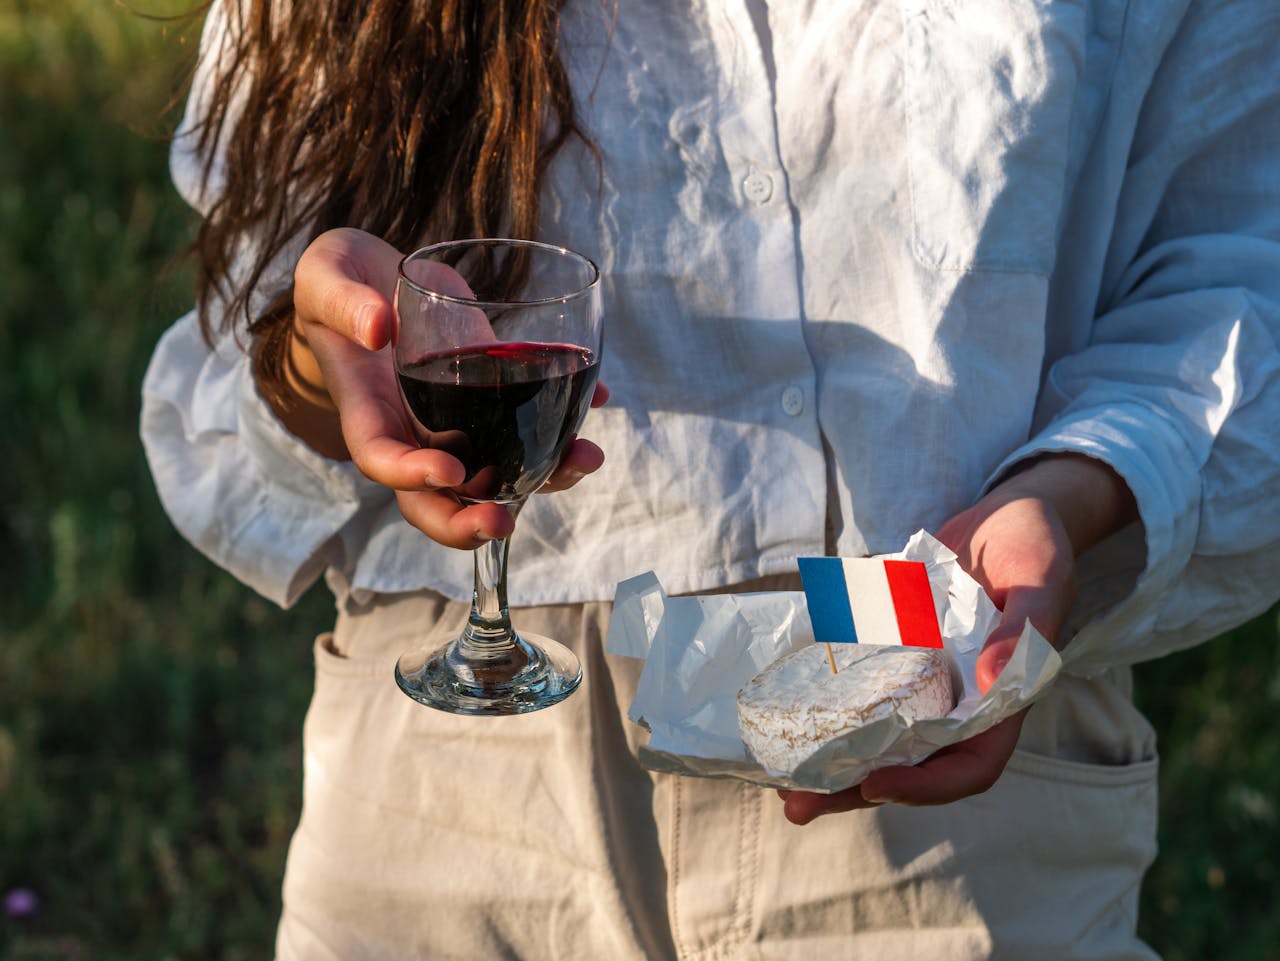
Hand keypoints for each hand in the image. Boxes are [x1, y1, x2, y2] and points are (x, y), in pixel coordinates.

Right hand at [284, 228, 608, 548]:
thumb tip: (378, 328)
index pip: (381, 458)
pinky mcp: (489, 396)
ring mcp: (453, 420)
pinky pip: (523, 424)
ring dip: (539, 478)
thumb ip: (343, 302)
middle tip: (505, 523)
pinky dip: (562, 420)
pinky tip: (600, 398)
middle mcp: (411, 428)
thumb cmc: (337, 280)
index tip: (450, 470)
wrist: (376, 276)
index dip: (412, 475)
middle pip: (434, 496)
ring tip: (584, 460)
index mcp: (365, 408)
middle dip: (467, 519)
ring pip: (492, 470)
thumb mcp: (325, 276)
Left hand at [779, 454, 1135, 823]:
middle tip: (797, 805)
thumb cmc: (1035, 546)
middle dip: (855, 790)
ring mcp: (923, 682)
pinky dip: (825, 710)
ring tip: (778, 781)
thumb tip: (993, 678)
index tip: (877, 785)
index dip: (927, 786)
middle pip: (910, 766)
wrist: (1004, 517)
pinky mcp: (892, 655)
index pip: (970, 766)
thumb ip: (1022, 629)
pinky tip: (779, 718)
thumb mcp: (1040, 577)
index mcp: (1001, 701)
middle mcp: (959, 703)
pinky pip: (858, 692)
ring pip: (877, 738)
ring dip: (831, 763)